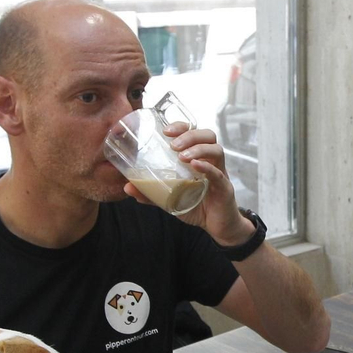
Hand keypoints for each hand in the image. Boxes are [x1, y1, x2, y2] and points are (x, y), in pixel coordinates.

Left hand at [121, 122, 250, 245]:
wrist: (216, 226)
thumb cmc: (196, 206)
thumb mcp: (170, 198)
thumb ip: (151, 192)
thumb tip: (128, 186)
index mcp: (199, 157)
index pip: (194, 132)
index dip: (181, 126)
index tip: (165, 130)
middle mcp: (211, 161)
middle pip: (208, 135)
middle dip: (189, 135)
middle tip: (172, 145)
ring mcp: (220, 173)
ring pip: (216, 150)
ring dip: (198, 149)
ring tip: (182, 157)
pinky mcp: (225, 188)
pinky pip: (218, 173)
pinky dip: (207, 167)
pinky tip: (196, 166)